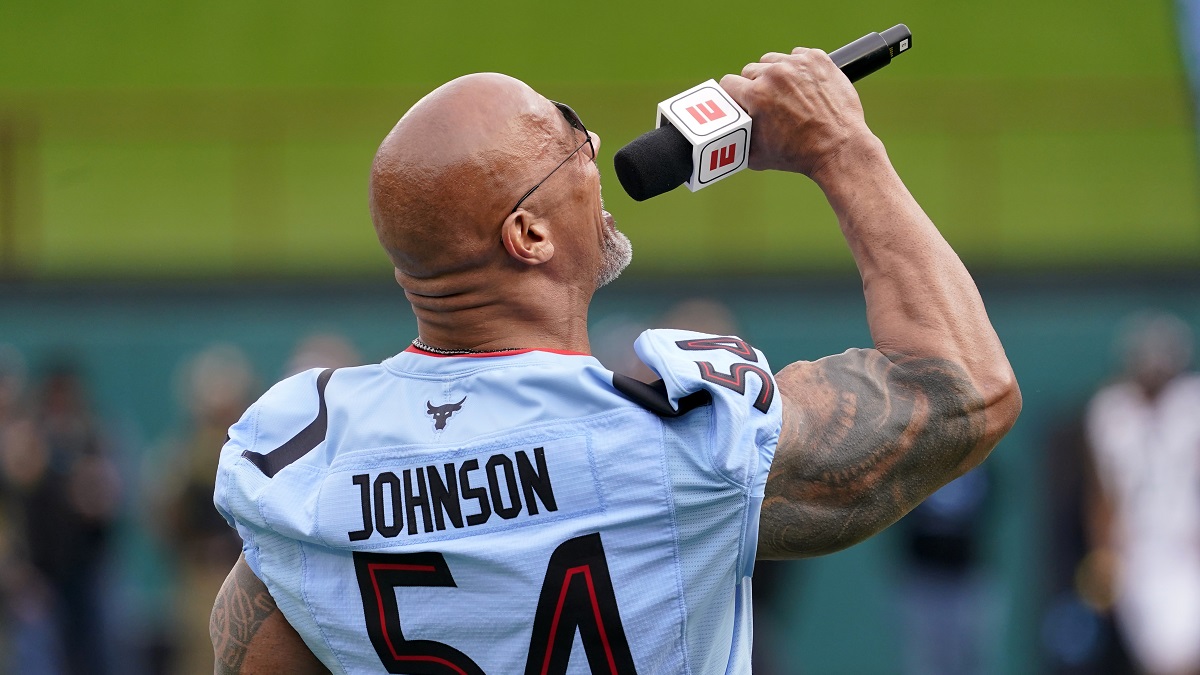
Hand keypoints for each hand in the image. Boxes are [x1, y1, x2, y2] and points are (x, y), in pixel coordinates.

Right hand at [720, 48, 874, 178]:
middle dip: (754, 86)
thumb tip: (724, 135)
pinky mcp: (817, 59)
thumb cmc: (798, 155)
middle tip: (766, 103)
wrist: (839, 148)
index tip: (739, 101)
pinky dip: (798, 68)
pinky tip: (803, 86)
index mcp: (756, 95)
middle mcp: (775, 74)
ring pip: (773, 60)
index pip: (728, 83)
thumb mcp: (757, 155)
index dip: (732, 95)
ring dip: (774, 74)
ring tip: (785, 93)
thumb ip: (736, 140)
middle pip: (750, 70)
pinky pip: (797, 55)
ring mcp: (797, 64)